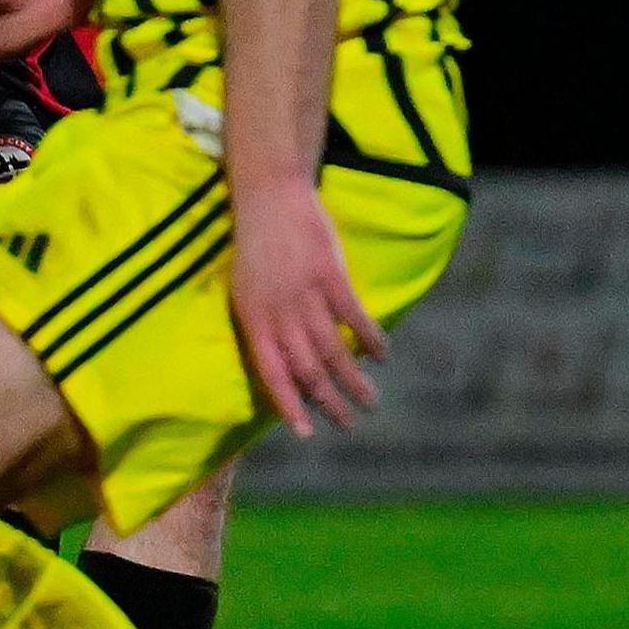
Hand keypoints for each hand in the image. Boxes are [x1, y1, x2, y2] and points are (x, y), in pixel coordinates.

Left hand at [229, 184, 383, 435]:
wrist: (269, 195)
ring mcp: (306, 294)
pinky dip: (371, 339)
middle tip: (349, 424)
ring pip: (334, 351)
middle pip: (308, 370)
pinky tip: (382, 354)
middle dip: (329, 403)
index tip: (306, 434)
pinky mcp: (332, 275)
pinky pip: (355, 318)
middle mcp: (279, 312)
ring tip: (370, 401)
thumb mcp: (246, 290)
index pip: (271, 373)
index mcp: (253, 318)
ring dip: (354, 381)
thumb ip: (263, 327)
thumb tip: (284, 366)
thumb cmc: (256, 245)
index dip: (289, 406)